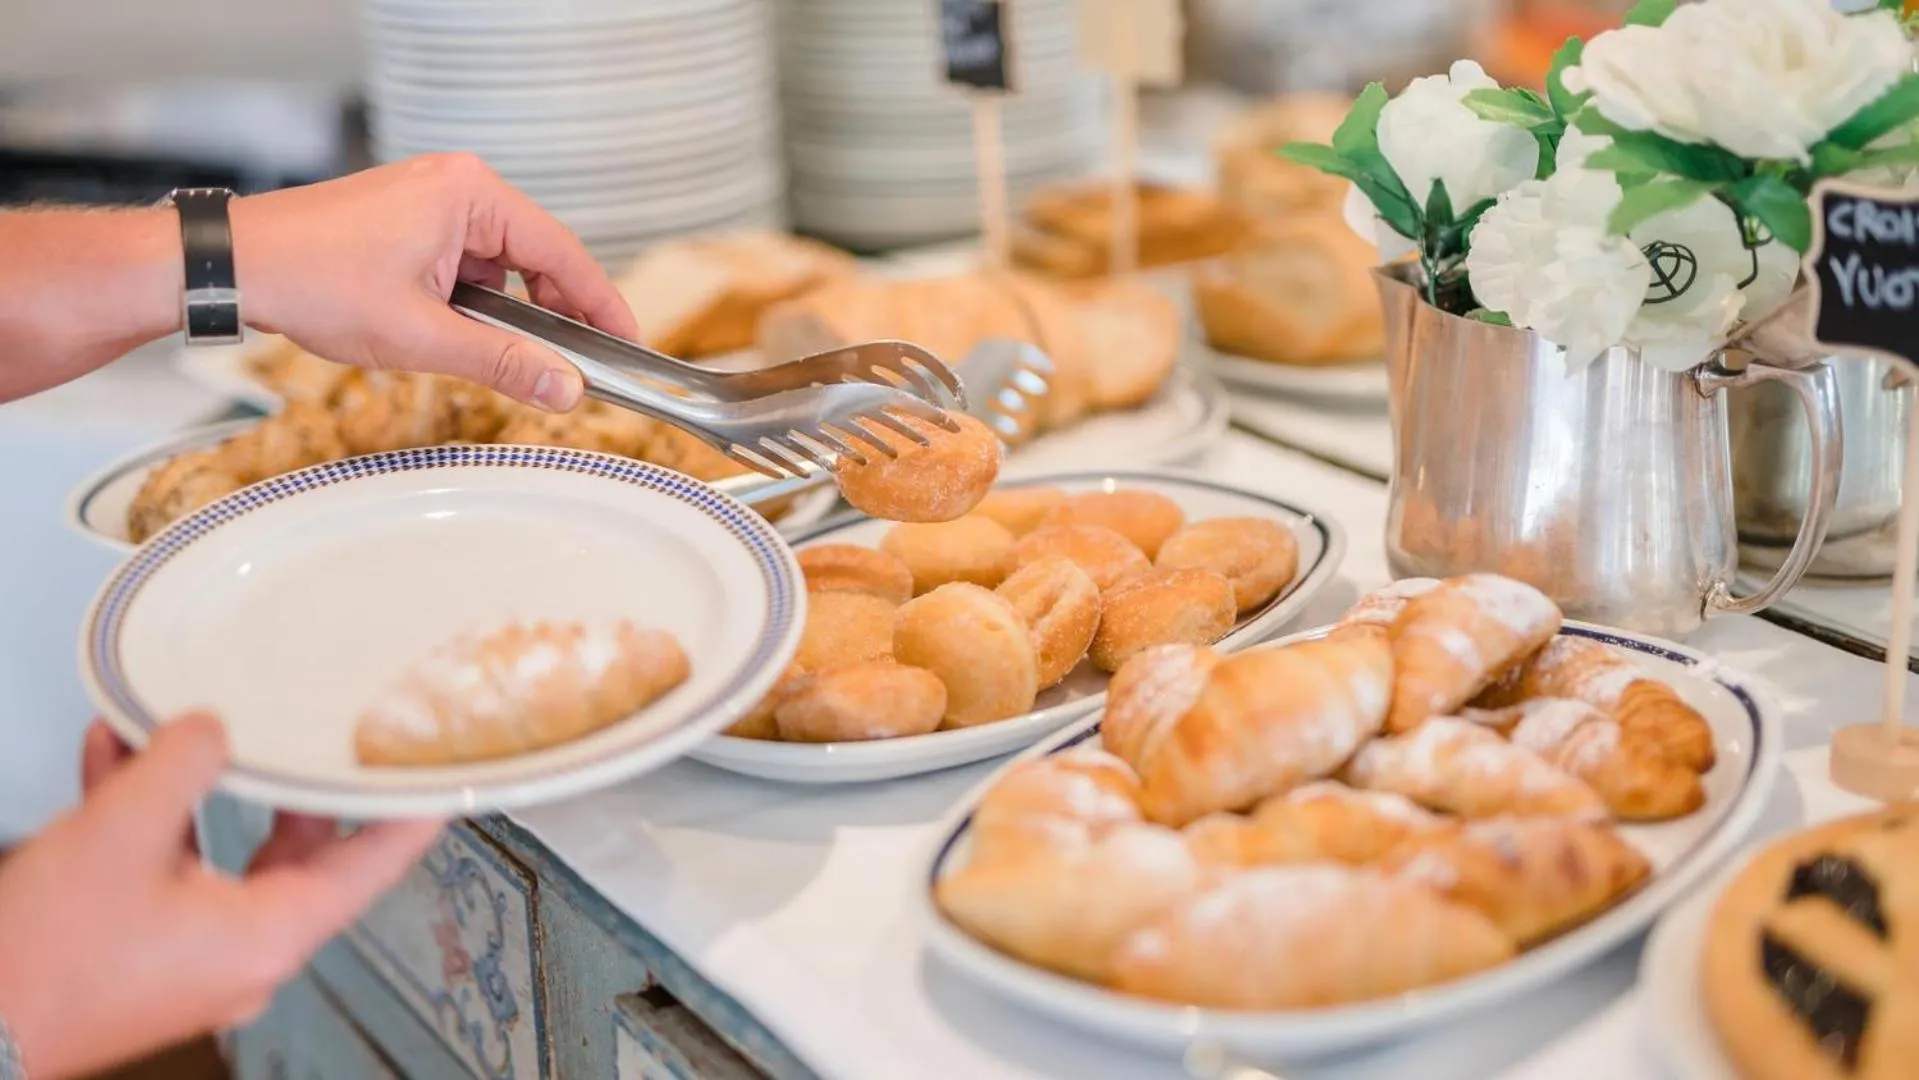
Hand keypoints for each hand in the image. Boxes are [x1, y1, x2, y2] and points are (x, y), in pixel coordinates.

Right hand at [0, 716, 441, 1079]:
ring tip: (187, 727)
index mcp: (271, 932)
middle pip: (302, 852)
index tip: (440, 772)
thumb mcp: (120, 834)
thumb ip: (181, 767)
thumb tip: (212, 728)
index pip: (376, 864)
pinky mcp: (146, 951)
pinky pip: (167, 870)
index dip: (411, 811)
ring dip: (199, 787)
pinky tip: (116, 758)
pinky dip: (150, 818)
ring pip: (223, 852)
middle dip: (294, 782)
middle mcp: (247, 951)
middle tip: (324, 731)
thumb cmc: (41, 965)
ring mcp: (196, 955)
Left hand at [231, 153, 639, 411]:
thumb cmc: (314, 281)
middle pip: (539, 256)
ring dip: (510, 312)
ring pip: (503, 266)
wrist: (235, 266)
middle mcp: (458, 186)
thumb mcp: (422, 335)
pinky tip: (467, 336)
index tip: (628, 345)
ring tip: (512, 357)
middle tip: (579, 366)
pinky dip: (478, 303)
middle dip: (557, 314)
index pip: (564, 252)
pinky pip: (469, 265)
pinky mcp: (412, 222)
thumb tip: (566, 389)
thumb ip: (504, 362)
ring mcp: (433, 201)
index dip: (602, 304)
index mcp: (470, 193)